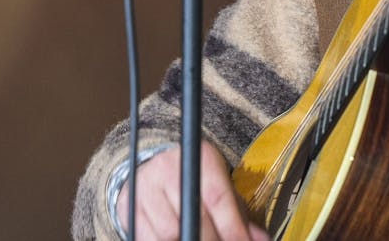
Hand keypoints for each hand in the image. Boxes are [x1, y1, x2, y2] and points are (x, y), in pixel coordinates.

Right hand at [115, 141, 268, 240]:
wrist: (150, 167)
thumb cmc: (193, 180)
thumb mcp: (217, 184)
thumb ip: (237, 213)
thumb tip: (259, 238)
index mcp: (198, 157)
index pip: (217, 197)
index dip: (232, 228)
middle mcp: (168, 168)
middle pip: (193, 219)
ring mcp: (145, 188)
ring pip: (169, 234)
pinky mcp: (129, 208)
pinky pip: (148, 238)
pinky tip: (179, 240)